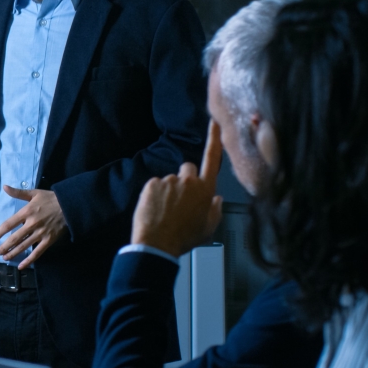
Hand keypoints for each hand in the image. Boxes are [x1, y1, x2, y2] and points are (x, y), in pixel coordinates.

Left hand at [0, 187, 67, 268]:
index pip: (9, 224)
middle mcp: (32, 224)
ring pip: (24, 246)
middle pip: (15, 238)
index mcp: (27, 212)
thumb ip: (18, 192)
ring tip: (5, 258)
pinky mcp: (48, 240)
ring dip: (13, 253)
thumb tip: (4, 187)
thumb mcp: (34, 193)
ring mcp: (40, 234)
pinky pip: (37, 252)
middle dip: (5, 246)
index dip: (0, 232)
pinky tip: (21, 266)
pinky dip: (29, 260)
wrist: (70, 205)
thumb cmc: (51, 199)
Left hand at [130, 121, 224, 257]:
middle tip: (179, 199)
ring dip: (169, 190)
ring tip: (166, 210)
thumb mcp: (208, 228)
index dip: (214, 139)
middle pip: (188, 169)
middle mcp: (188, 181)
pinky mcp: (151, 184)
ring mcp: (168, 181)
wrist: (158, 244)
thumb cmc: (184, 238)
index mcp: (205, 190)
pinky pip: (155, 185)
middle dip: (185, 179)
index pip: (212, 159)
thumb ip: (215, 210)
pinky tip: (156, 209)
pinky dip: (154, 194)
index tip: (214, 122)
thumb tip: (216, 199)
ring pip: (170, 180)